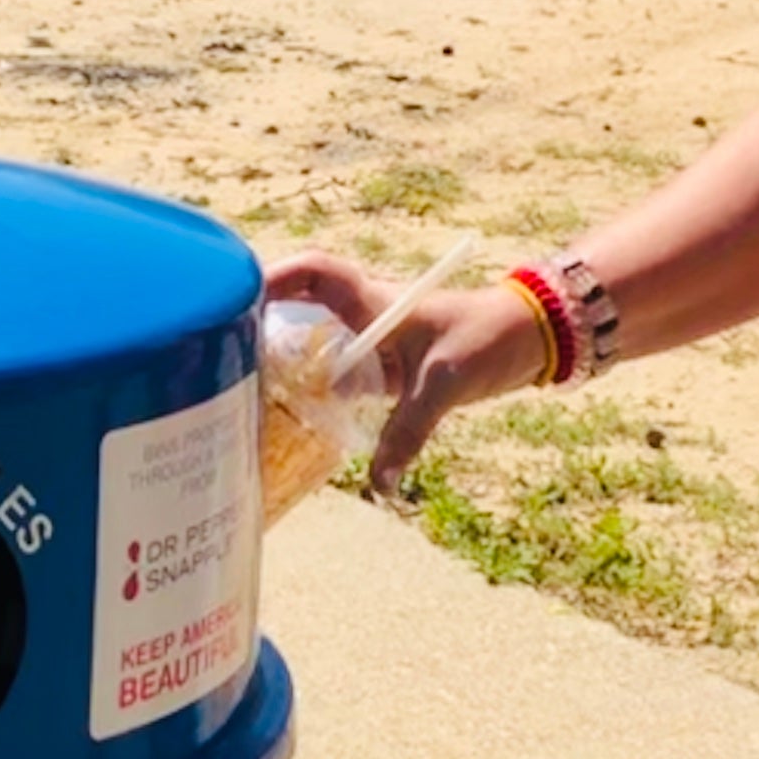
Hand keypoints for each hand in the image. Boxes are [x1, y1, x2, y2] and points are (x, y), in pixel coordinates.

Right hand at [262, 249, 548, 495]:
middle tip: (226, 359)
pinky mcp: (387, 365)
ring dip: (286, 360)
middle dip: (262, 326)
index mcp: (373, 299)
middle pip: (299, 306)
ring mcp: (375, 339)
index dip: (273, 279)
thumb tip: (381, 485)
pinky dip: (317, 388)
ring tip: (247, 391)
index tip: (236, 304)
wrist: (531, 338)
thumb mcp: (442, 386)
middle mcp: (366, 314)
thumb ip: (407, 434)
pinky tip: (299, 417)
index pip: (313, 273)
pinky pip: (340, 371)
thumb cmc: (486, 341)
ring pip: (316, 341)